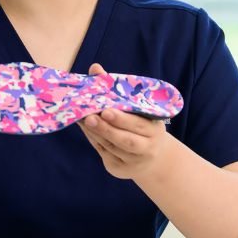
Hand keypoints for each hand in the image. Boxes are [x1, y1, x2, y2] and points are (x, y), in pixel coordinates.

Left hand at [79, 62, 178, 179]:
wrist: (152, 156)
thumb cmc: (141, 124)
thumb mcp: (136, 108)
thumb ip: (116, 89)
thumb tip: (95, 68)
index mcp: (154, 130)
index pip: (138, 125)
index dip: (122, 118)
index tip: (106, 110)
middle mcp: (148, 148)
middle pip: (125, 140)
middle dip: (106, 129)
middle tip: (89, 117)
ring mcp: (134, 162)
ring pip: (112, 147)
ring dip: (95, 133)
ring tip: (83, 121)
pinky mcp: (120, 170)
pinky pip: (105, 154)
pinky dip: (94, 141)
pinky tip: (87, 130)